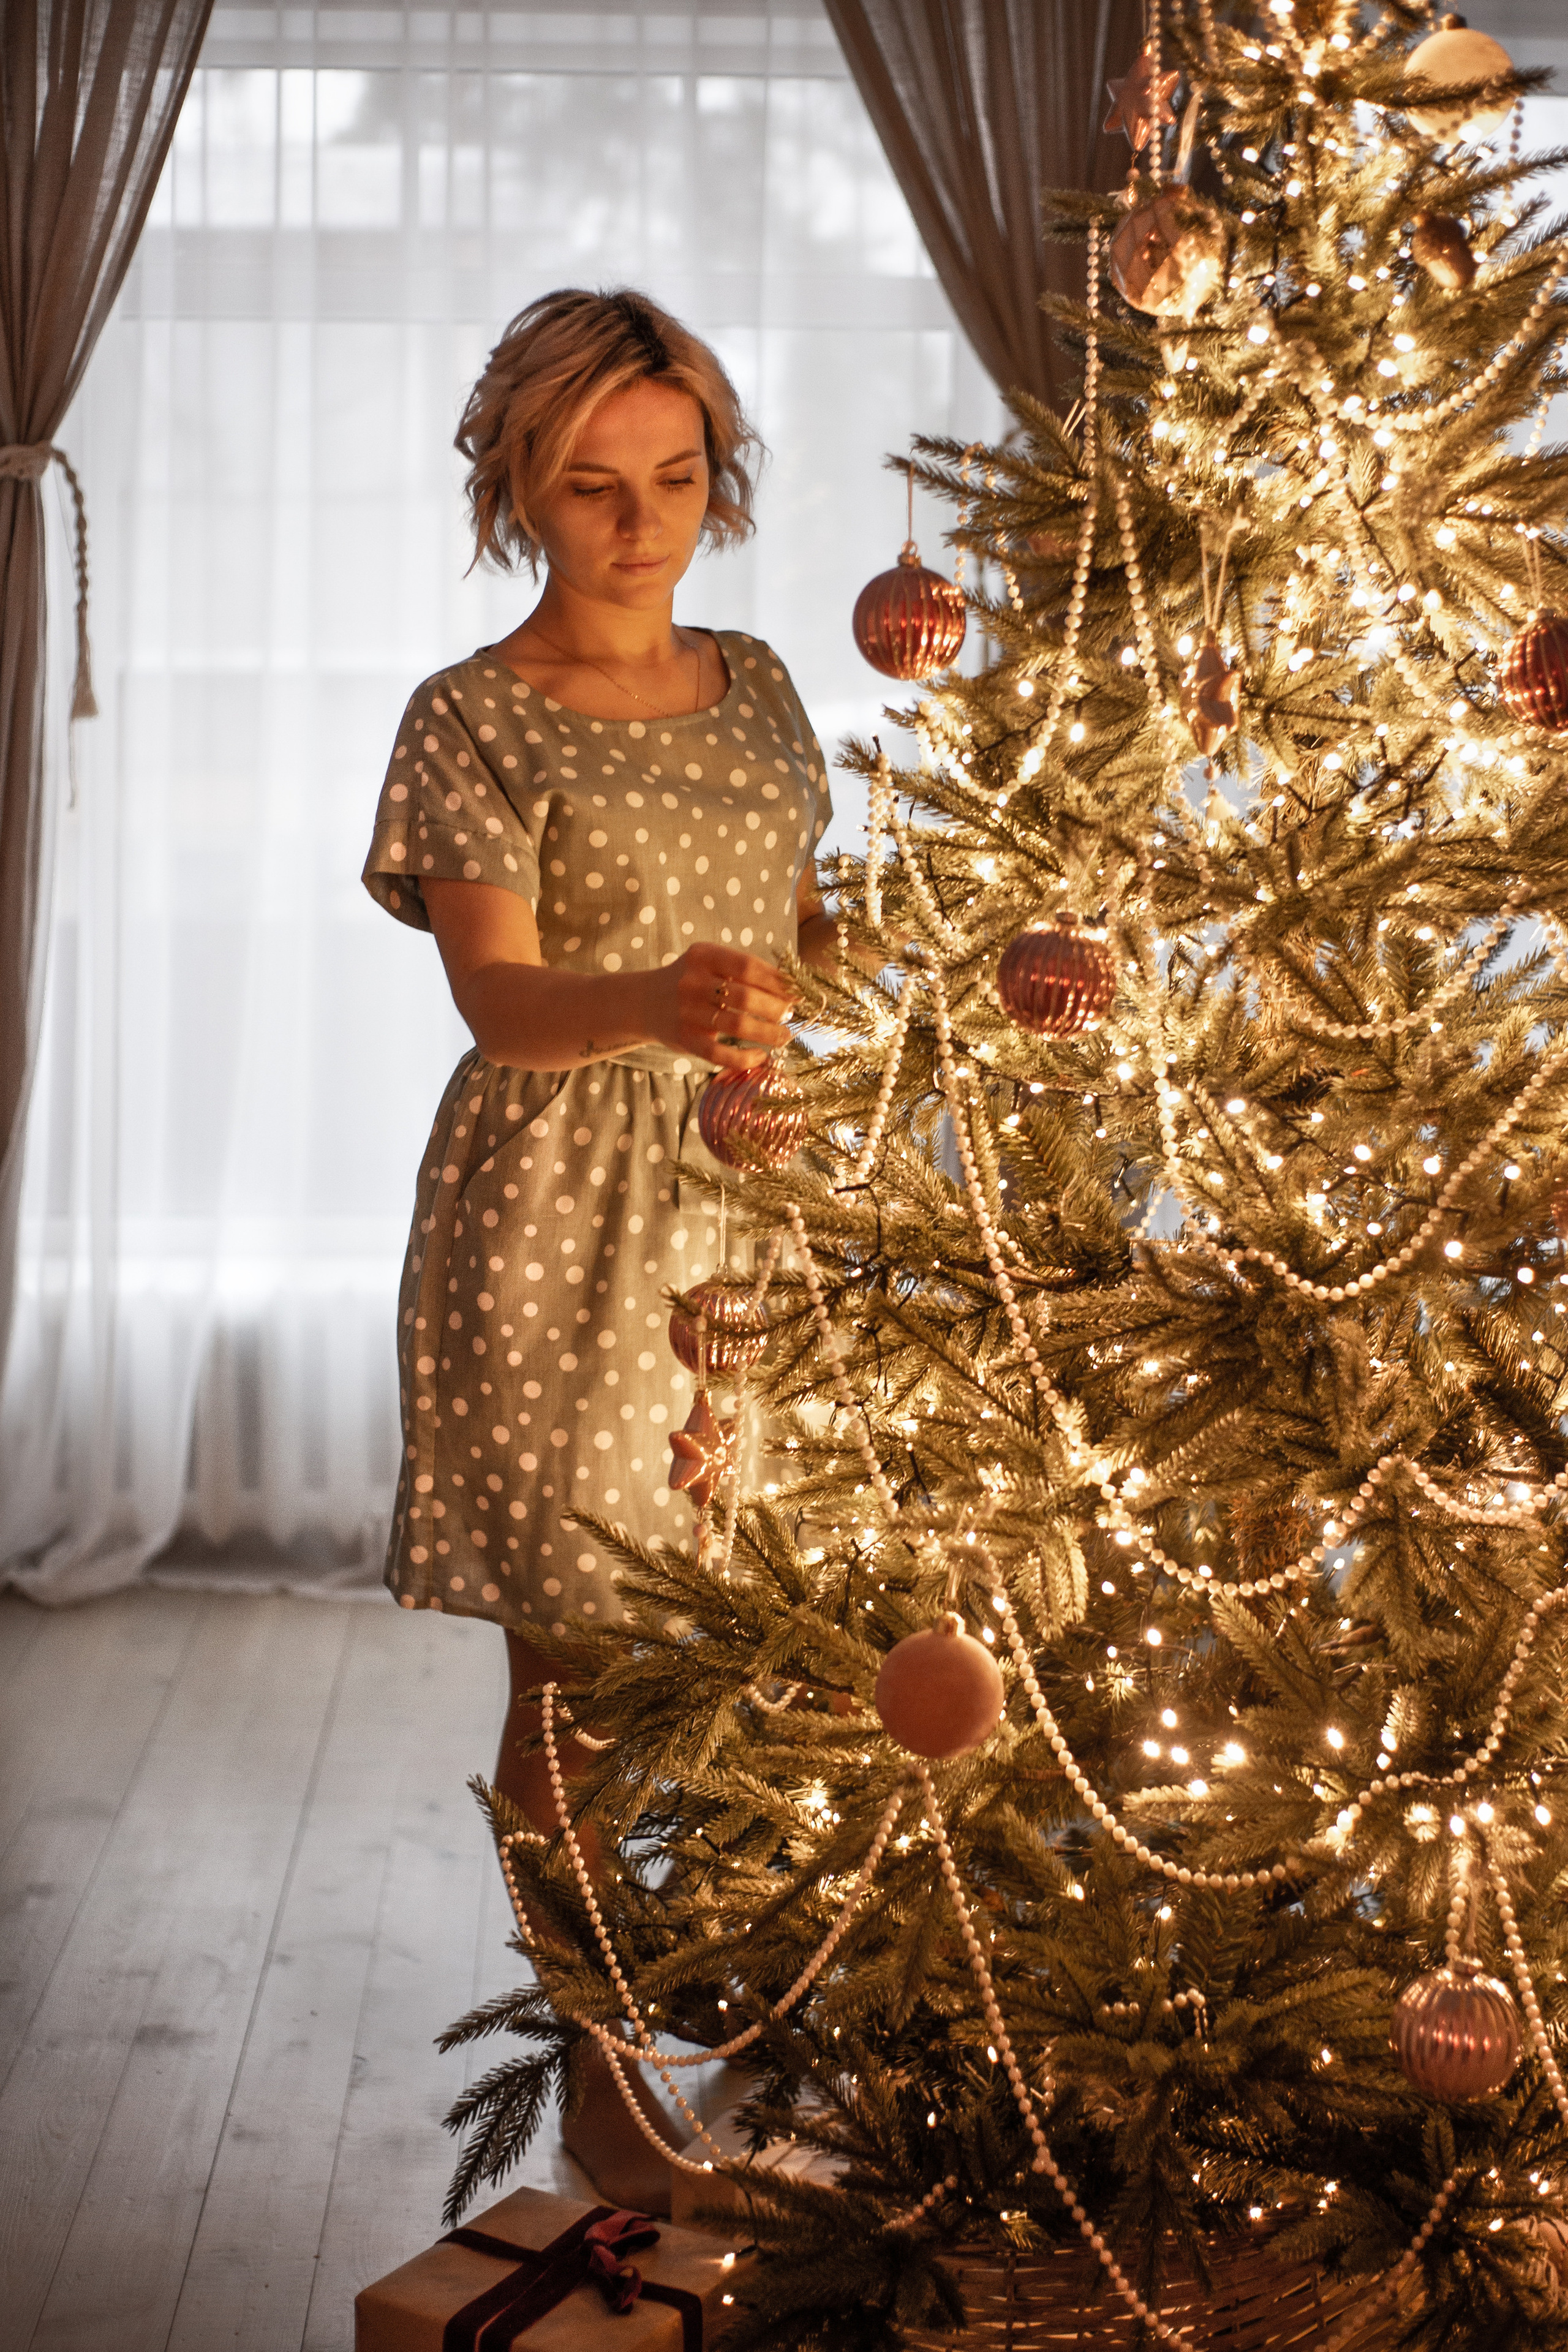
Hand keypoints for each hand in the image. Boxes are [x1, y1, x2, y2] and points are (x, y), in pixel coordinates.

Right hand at [648, 941, 797, 1070]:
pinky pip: (719, 1054)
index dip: (778, 981)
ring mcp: (687, 1011)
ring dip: (768, 1033)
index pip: (749, 966)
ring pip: (737, 1026)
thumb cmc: (693, 982)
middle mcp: (692, 981)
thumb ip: (743, 971)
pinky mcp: (684, 1039)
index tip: (797, 993)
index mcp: (703, 955)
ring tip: (785, 1036)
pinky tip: (760, 1056)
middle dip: (776, 1008)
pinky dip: (745, 1058)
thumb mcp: (710, 964)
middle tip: (790, 1016)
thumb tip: (792, 989)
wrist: (644, 1001)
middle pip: (745, 997)